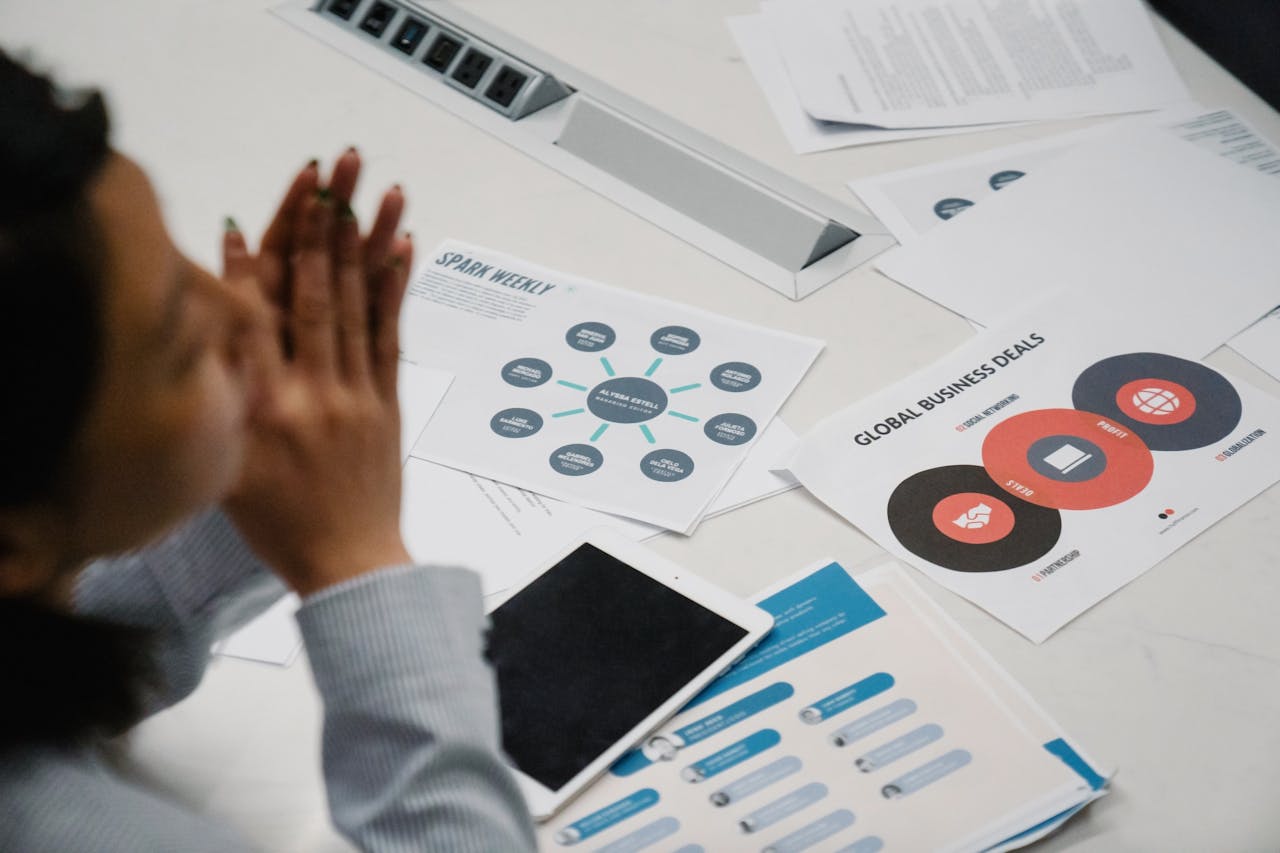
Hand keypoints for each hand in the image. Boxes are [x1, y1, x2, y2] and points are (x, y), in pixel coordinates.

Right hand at [221, 151, 414, 595]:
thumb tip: (213, 341)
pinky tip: (402, 249)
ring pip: (360, 307)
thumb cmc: (282, 524)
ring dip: (363, 244)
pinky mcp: (389, 403)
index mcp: (265, 411)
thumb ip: (223, 404)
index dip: (251, 267)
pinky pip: (392, 336)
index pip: (255, 322)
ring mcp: (359, 396)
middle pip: (315, 298)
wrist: (351, 564)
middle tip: (328, 176)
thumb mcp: (229, 470)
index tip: (251, 219)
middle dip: (320, 230)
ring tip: (370, 193)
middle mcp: (314, 394)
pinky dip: (395, 291)